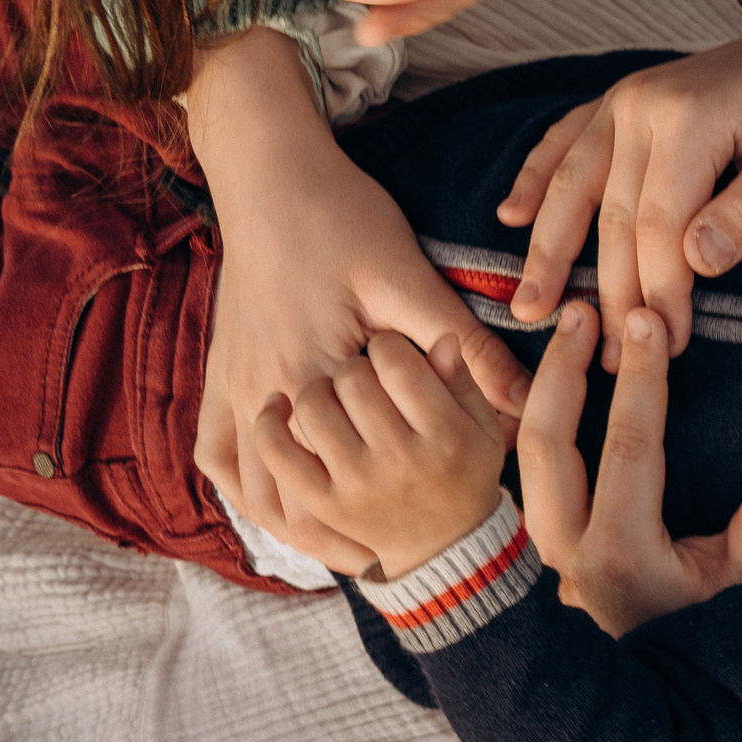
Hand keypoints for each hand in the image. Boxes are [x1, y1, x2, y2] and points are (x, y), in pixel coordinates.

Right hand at [187, 33, 531, 565]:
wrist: (270, 174)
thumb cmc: (346, 218)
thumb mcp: (413, 280)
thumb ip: (464, 347)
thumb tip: (524, 400)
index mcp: (315, 370)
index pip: (349, 468)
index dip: (384, 514)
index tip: (425, 548)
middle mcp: (264, 388)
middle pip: (294, 492)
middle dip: (336, 535)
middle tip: (387, 566)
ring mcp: (234, 383)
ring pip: (249, 485)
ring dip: (289, 523)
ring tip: (338, 551)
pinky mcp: (220, 371)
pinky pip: (217, 452)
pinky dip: (245, 487)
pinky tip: (278, 505)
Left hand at [248, 332, 507, 578]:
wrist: (445, 546)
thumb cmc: (466, 475)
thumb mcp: (484, 426)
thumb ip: (462, 381)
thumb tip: (442, 341)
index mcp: (445, 436)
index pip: (397, 363)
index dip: (389, 346)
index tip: (391, 352)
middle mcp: (400, 461)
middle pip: (353, 380)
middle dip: (354, 366)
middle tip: (361, 375)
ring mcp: (357, 484)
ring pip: (313, 408)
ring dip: (316, 388)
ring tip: (329, 391)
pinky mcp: (324, 503)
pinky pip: (278, 455)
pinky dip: (269, 425)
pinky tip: (277, 406)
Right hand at [497, 29, 741, 368]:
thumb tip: (697, 264)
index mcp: (688, 119)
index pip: (660, 226)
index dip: (660, 291)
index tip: (668, 344)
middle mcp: (640, 105)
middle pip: (612, 218)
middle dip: (610, 294)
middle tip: (609, 360)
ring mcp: (621, 99)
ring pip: (572, 186)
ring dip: (547, 251)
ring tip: (527, 309)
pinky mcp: (617, 100)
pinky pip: (563, 141)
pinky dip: (534, 179)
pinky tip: (511, 216)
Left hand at [519, 300, 741, 633]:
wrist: (639, 707)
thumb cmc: (700, 642)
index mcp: (619, 553)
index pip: (630, 447)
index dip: (641, 381)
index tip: (645, 323)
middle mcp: (564, 549)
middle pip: (547, 441)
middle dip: (564, 369)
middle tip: (584, 311)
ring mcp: (537, 551)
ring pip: (519, 456)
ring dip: (538, 391)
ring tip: (559, 335)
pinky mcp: (526, 550)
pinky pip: (514, 476)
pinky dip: (519, 424)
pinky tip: (533, 384)